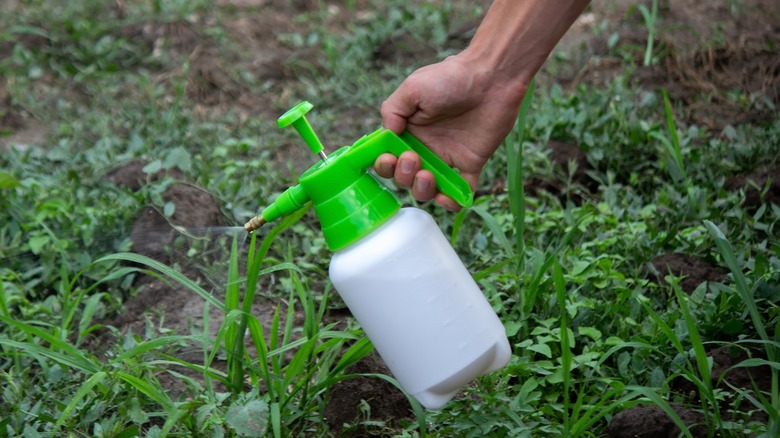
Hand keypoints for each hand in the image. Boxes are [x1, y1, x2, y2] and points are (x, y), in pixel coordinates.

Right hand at [375, 53, 527, 209]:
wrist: (492, 77)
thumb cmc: (451, 78)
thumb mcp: (413, 88)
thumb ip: (392, 111)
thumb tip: (387, 137)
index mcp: (409, 131)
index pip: (389, 156)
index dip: (384, 164)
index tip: (389, 158)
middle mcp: (426, 147)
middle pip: (405, 177)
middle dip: (403, 176)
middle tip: (413, 159)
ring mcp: (448, 157)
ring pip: (428, 188)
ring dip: (422, 191)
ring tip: (428, 176)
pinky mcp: (471, 163)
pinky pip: (461, 191)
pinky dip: (455, 201)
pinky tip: (449, 198)